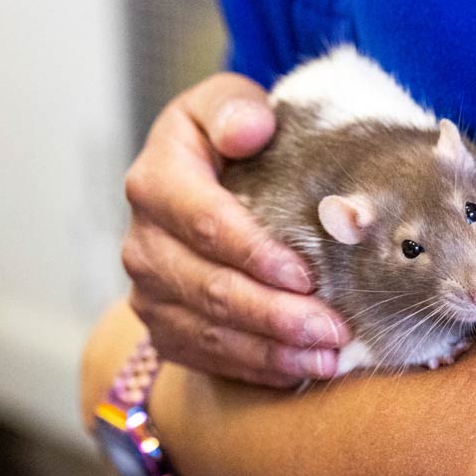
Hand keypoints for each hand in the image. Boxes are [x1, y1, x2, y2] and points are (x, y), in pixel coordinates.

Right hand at [122, 73, 347, 387]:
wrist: (204, 182)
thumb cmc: (228, 141)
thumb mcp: (228, 104)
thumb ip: (234, 107)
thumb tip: (249, 129)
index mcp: (156, 181)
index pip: (204, 223)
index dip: (254, 253)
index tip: (306, 274)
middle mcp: (143, 243)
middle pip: (208, 287)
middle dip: (274, 314)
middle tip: (331, 328)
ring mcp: (150, 292)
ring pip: (209, 332)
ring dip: (270, 349)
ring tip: (326, 358)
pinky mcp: (166, 327)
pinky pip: (208, 358)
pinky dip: (257, 368)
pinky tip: (301, 371)